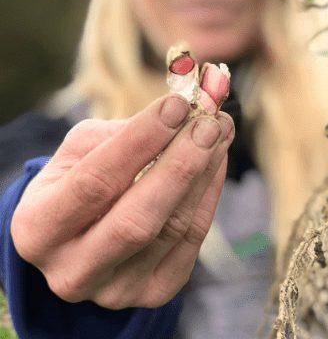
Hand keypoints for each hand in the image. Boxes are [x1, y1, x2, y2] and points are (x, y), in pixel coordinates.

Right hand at [10, 95, 233, 308]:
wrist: (81, 240)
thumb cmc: (79, 184)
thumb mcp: (80, 154)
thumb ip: (127, 132)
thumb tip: (188, 108)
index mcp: (38, 229)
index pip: (96, 181)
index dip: (141, 141)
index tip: (177, 105)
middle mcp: (72, 270)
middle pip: (138, 218)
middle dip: (181, 165)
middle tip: (209, 123)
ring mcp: (115, 289)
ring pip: (173, 228)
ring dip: (203, 174)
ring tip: (218, 131)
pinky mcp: (154, 293)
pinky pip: (192, 241)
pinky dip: (209, 195)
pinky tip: (215, 162)